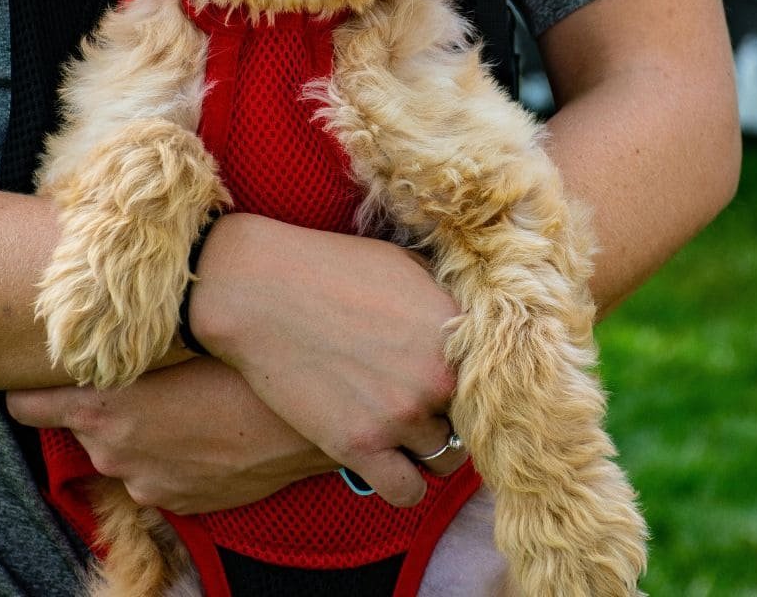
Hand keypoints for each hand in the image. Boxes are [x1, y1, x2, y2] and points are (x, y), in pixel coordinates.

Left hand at [6, 357, 334, 513]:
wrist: (304, 420)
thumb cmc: (240, 364)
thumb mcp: (178, 338)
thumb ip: (128, 338)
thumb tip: (104, 318)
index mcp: (103, 410)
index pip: (27, 406)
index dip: (29, 386)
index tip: (39, 367)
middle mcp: (114, 455)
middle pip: (83, 425)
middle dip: (104, 402)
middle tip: (146, 370)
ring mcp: (148, 486)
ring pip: (124, 450)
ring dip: (142, 430)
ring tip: (187, 398)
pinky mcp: (181, 503)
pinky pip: (159, 471)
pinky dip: (172, 453)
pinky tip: (207, 427)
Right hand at [189, 214, 463, 506]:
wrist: (260, 289)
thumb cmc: (330, 267)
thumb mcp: (403, 265)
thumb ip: (445, 299)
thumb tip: (469, 321)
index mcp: (455, 329)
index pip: (496, 379)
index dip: (477, 381)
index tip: (458, 382)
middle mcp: (437, 377)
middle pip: (473, 421)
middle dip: (452, 413)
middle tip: (424, 401)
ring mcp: (398, 415)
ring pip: (444, 459)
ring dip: (427, 446)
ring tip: (401, 426)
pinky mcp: (357, 445)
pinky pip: (406, 491)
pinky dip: (403, 482)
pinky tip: (387, 460)